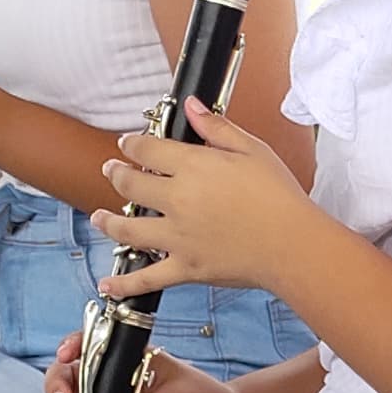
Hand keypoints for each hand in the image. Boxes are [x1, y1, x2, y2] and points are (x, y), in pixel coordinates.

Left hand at [94, 101, 315, 293]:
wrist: (293, 243)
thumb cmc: (279, 197)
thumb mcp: (252, 151)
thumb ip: (217, 128)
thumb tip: (192, 108)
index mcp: (193, 167)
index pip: (148, 150)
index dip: (132, 144)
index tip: (127, 144)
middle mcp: (178, 200)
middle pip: (130, 185)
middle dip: (115, 174)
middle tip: (111, 170)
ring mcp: (178, 237)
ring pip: (128, 228)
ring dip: (106, 221)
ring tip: (98, 217)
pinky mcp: (186, 268)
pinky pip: (147, 278)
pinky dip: (125, 283)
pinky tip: (108, 284)